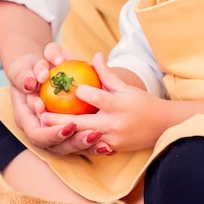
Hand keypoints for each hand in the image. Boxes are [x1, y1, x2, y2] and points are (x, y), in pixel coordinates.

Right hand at [7, 44, 112, 155]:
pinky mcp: (65, 133)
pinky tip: (110, 147)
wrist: (31, 74)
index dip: (53, 134)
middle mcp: (39, 131)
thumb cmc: (27, 70)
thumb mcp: (22, 70)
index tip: (70, 126)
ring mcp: (51, 134)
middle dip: (76, 142)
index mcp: (25, 120)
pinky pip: (80, 144)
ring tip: (105, 144)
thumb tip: (30, 83)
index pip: (37, 135)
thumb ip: (25, 75)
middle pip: (56, 146)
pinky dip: (94, 146)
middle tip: (94, 134)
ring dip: (87, 147)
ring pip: (69, 148)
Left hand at [40, 53, 168, 152]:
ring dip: (64, 134)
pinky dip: (76, 143)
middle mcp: (115, 123)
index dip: (82, 92)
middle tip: (41, 115)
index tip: (65, 88)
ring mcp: (113, 139)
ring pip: (83, 138)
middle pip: (82, 123)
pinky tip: (60, 139)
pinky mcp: (113, 149)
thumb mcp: (126, 87)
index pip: (96, 98)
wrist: (163, 126)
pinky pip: (91, 147)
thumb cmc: (142, 103)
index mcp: (119, 105)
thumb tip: (94, 55)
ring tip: (45, 128)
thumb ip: (107, 74)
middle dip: (60, 121)